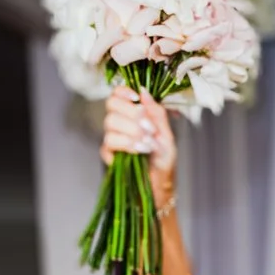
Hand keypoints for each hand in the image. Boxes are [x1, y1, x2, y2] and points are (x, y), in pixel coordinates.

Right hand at [101, 86, 176, 206]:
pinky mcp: (107, 153)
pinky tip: (140, 150)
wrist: (161, 183)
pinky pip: (110, 141)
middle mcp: (119, 123)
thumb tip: (143, 91)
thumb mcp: (167, 134)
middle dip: (132, 113)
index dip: (124, 92)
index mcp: (132, 114)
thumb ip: (156, 113)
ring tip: (148, 143)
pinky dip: (127, 144)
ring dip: (132, 130)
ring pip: (110, 122)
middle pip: (111, 104)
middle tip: (149, 128)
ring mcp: (112, 137)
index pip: (117, 94)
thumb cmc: (163, 159)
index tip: (136, 98)